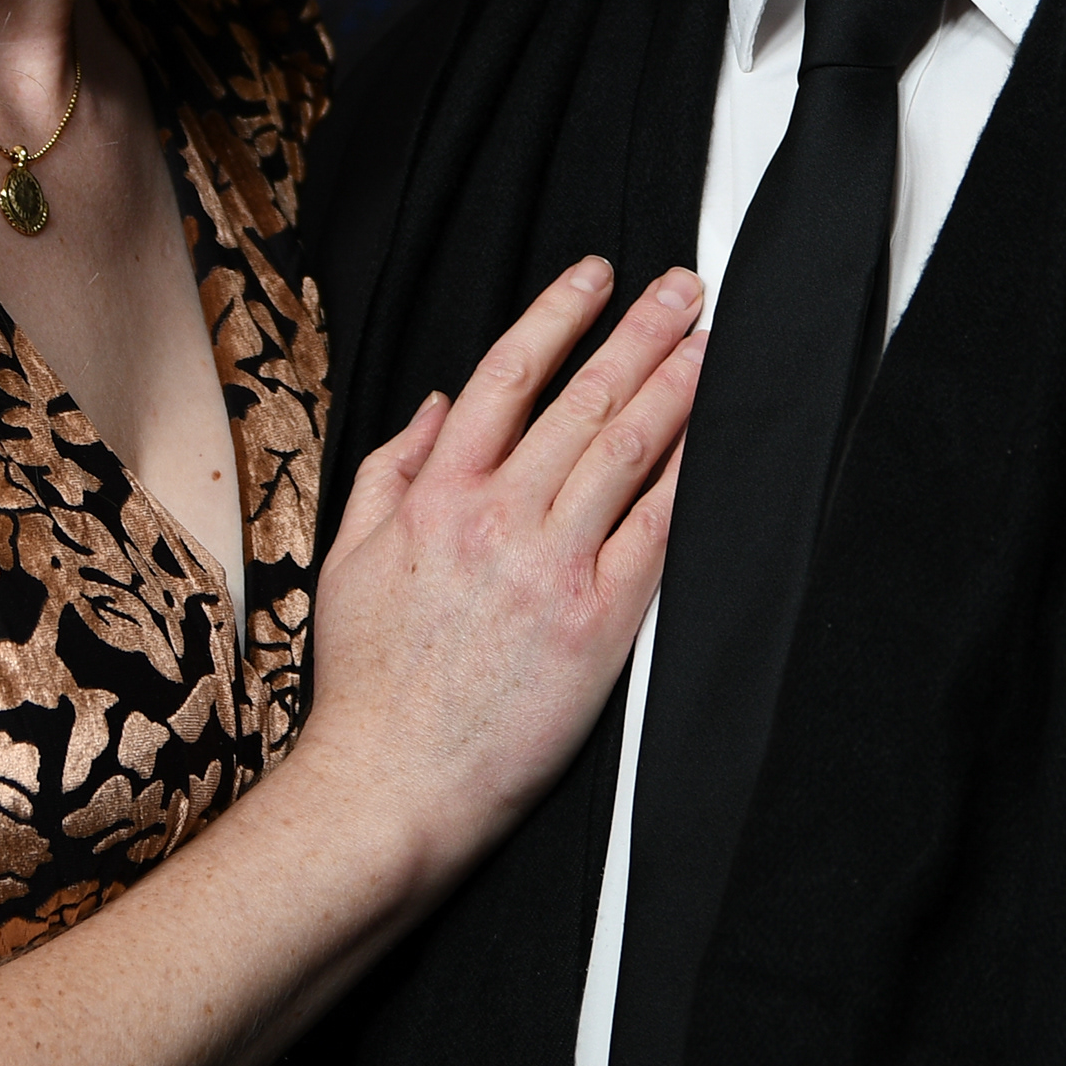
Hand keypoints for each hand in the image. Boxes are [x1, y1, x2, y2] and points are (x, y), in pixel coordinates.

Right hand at [305, 257, 702, 873]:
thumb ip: (392, 469)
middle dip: (641, 332)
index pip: (508, 375)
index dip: (560, 314)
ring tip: (711, 345)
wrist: (389, 790)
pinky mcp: (598, 621)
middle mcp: (497, 519)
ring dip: (676, 388)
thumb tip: (434, 403)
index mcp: (436, 497)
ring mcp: (551, 567)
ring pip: (627, 451)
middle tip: (684, 289)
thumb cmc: (367, 686)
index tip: (598, 276)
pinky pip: (657, 531)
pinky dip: (689, 478)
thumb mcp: (350, 559)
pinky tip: (715, 444)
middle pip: (584, 399)